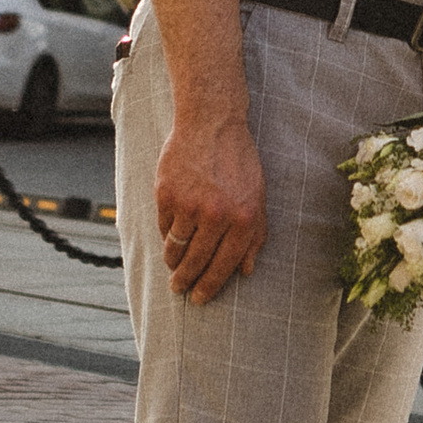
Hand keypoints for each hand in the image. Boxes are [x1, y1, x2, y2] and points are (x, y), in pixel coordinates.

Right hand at [154, 110, 266, 300]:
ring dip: (173, 262)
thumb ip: (255, 236)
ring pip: (175, 249)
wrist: (211, 123)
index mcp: (243, 219)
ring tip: (174, 266)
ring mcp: (189, 205)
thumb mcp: (258, 198)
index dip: (210, 287)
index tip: (200, 298)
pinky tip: (172, 231)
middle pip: (196, 263)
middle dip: (186, 281)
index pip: (224, 266)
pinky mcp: (166, 195)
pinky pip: (163, 227)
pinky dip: (167, 233)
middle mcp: (216, 215)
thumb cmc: (239, 163)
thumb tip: (247, 271)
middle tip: (180, 289)